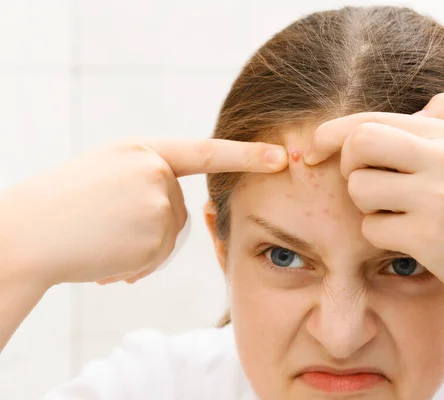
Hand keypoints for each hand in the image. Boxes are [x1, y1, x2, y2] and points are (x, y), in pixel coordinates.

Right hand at [1, 139, 287, 286]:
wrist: (29, 233)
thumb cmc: (64, 204)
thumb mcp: (106, 172)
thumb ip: (147, 179)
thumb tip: (173, 213)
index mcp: (143, 150)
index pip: (204, 152)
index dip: (246, 154)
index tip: (282, 155)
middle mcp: (156, 171)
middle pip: (177, 208)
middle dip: (149, 226)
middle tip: (106, 226)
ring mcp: (158, 202)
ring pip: (168, 235)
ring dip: (140, 246)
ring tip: (101, 238)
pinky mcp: (154, 235)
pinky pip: (158, 256)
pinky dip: (135, 264)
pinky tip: (106, 256)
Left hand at [304, 93, 443, 311]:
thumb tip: (413, 111)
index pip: (373, 120)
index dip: (332, 132)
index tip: (312, 150)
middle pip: (359, 143)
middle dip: (347, 163)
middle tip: (364, 182)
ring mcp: (437, 198)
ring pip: (360, 188)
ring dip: (366, 204)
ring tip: (397, 212)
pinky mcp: (427, 238)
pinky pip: (371, 228)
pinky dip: (381, 235)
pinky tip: (409, 239)